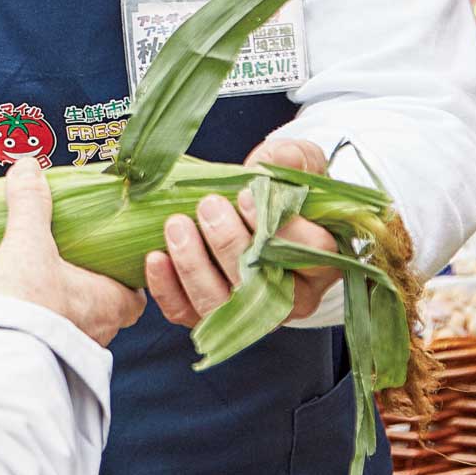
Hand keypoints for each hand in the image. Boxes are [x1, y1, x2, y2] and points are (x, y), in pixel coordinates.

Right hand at [0, 157, 146, 346]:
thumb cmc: (24, 301)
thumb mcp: (27, 241)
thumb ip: (30, 203)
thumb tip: (29, 167)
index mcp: (109, 303)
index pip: (136, 295)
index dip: (127, 278)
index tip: (111, 261)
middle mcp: (98, 333)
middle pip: (108, 311)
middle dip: (91, 291)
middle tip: (70, 268)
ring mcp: (71, 354)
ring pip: (78, 328)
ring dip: (65, 310)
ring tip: (41, 287)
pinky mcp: (43, 365)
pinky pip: (49, 344)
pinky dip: (39, 328)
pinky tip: (20, 314)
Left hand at [144, 137, 340, 329]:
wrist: (253, 208)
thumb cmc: (283, 190)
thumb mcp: (299, 165)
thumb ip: (294, 160)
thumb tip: (280, 159)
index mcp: (320, 262)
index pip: (312, 253)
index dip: (281, 228)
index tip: (248, 195)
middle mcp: (289, 297)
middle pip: (262, 285)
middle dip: (229, 244)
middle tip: (208, 205)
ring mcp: (248, 312)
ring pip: (221, 306)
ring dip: (194, 267)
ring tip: (176, 225)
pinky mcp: (210, 316)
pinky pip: (186, 313)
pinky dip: (167, 289)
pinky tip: (155, 257)